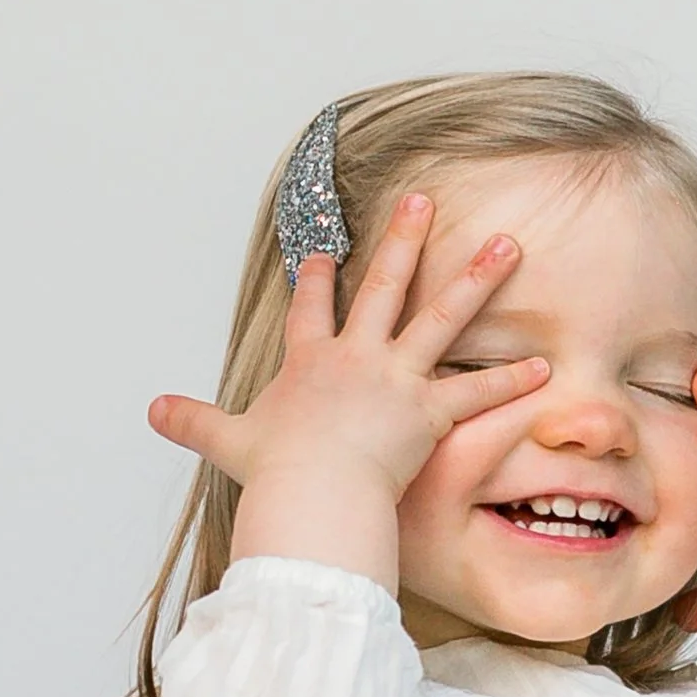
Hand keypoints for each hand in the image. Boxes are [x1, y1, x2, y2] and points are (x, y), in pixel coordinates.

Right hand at [147, 193, 550, 587]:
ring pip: (442, 316)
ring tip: (510, 246)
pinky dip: (510, 380)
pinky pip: (476, 391)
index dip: (317, 279)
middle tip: (426, 201)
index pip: (311, 309)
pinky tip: (543, 363)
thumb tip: (153, 411)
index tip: (324, 251)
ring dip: (477, 279)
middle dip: (406, 240)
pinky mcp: (428, 410)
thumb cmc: (275, 473)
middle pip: (383, 286)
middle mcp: (356, 356)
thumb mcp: (228, 442)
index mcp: (310, 362)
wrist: (313, 494)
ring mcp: (396, 378)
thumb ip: (195, 422)